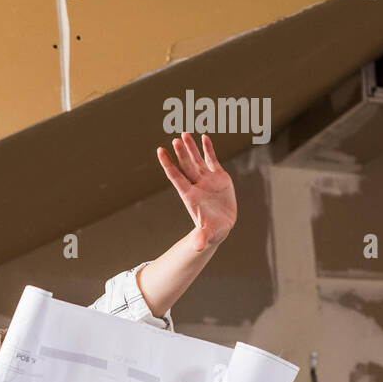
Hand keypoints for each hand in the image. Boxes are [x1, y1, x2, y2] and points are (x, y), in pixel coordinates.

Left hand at [156, 132, 236, 252]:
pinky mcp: (219, 177)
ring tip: (184, 134)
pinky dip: (208, 149)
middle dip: (180, 153)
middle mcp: (196, 185)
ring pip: (197, 160)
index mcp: (190, 196)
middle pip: (186, 166)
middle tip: (174, 139)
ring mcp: (207, 180)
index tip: (160, 150)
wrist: (222, 227)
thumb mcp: (208, 235)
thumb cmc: (212, 231)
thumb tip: (198, 247)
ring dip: (191, 148)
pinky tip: (204, 137)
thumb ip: (201, 238)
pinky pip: (212, 159)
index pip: (176, 177)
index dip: (168, 164)